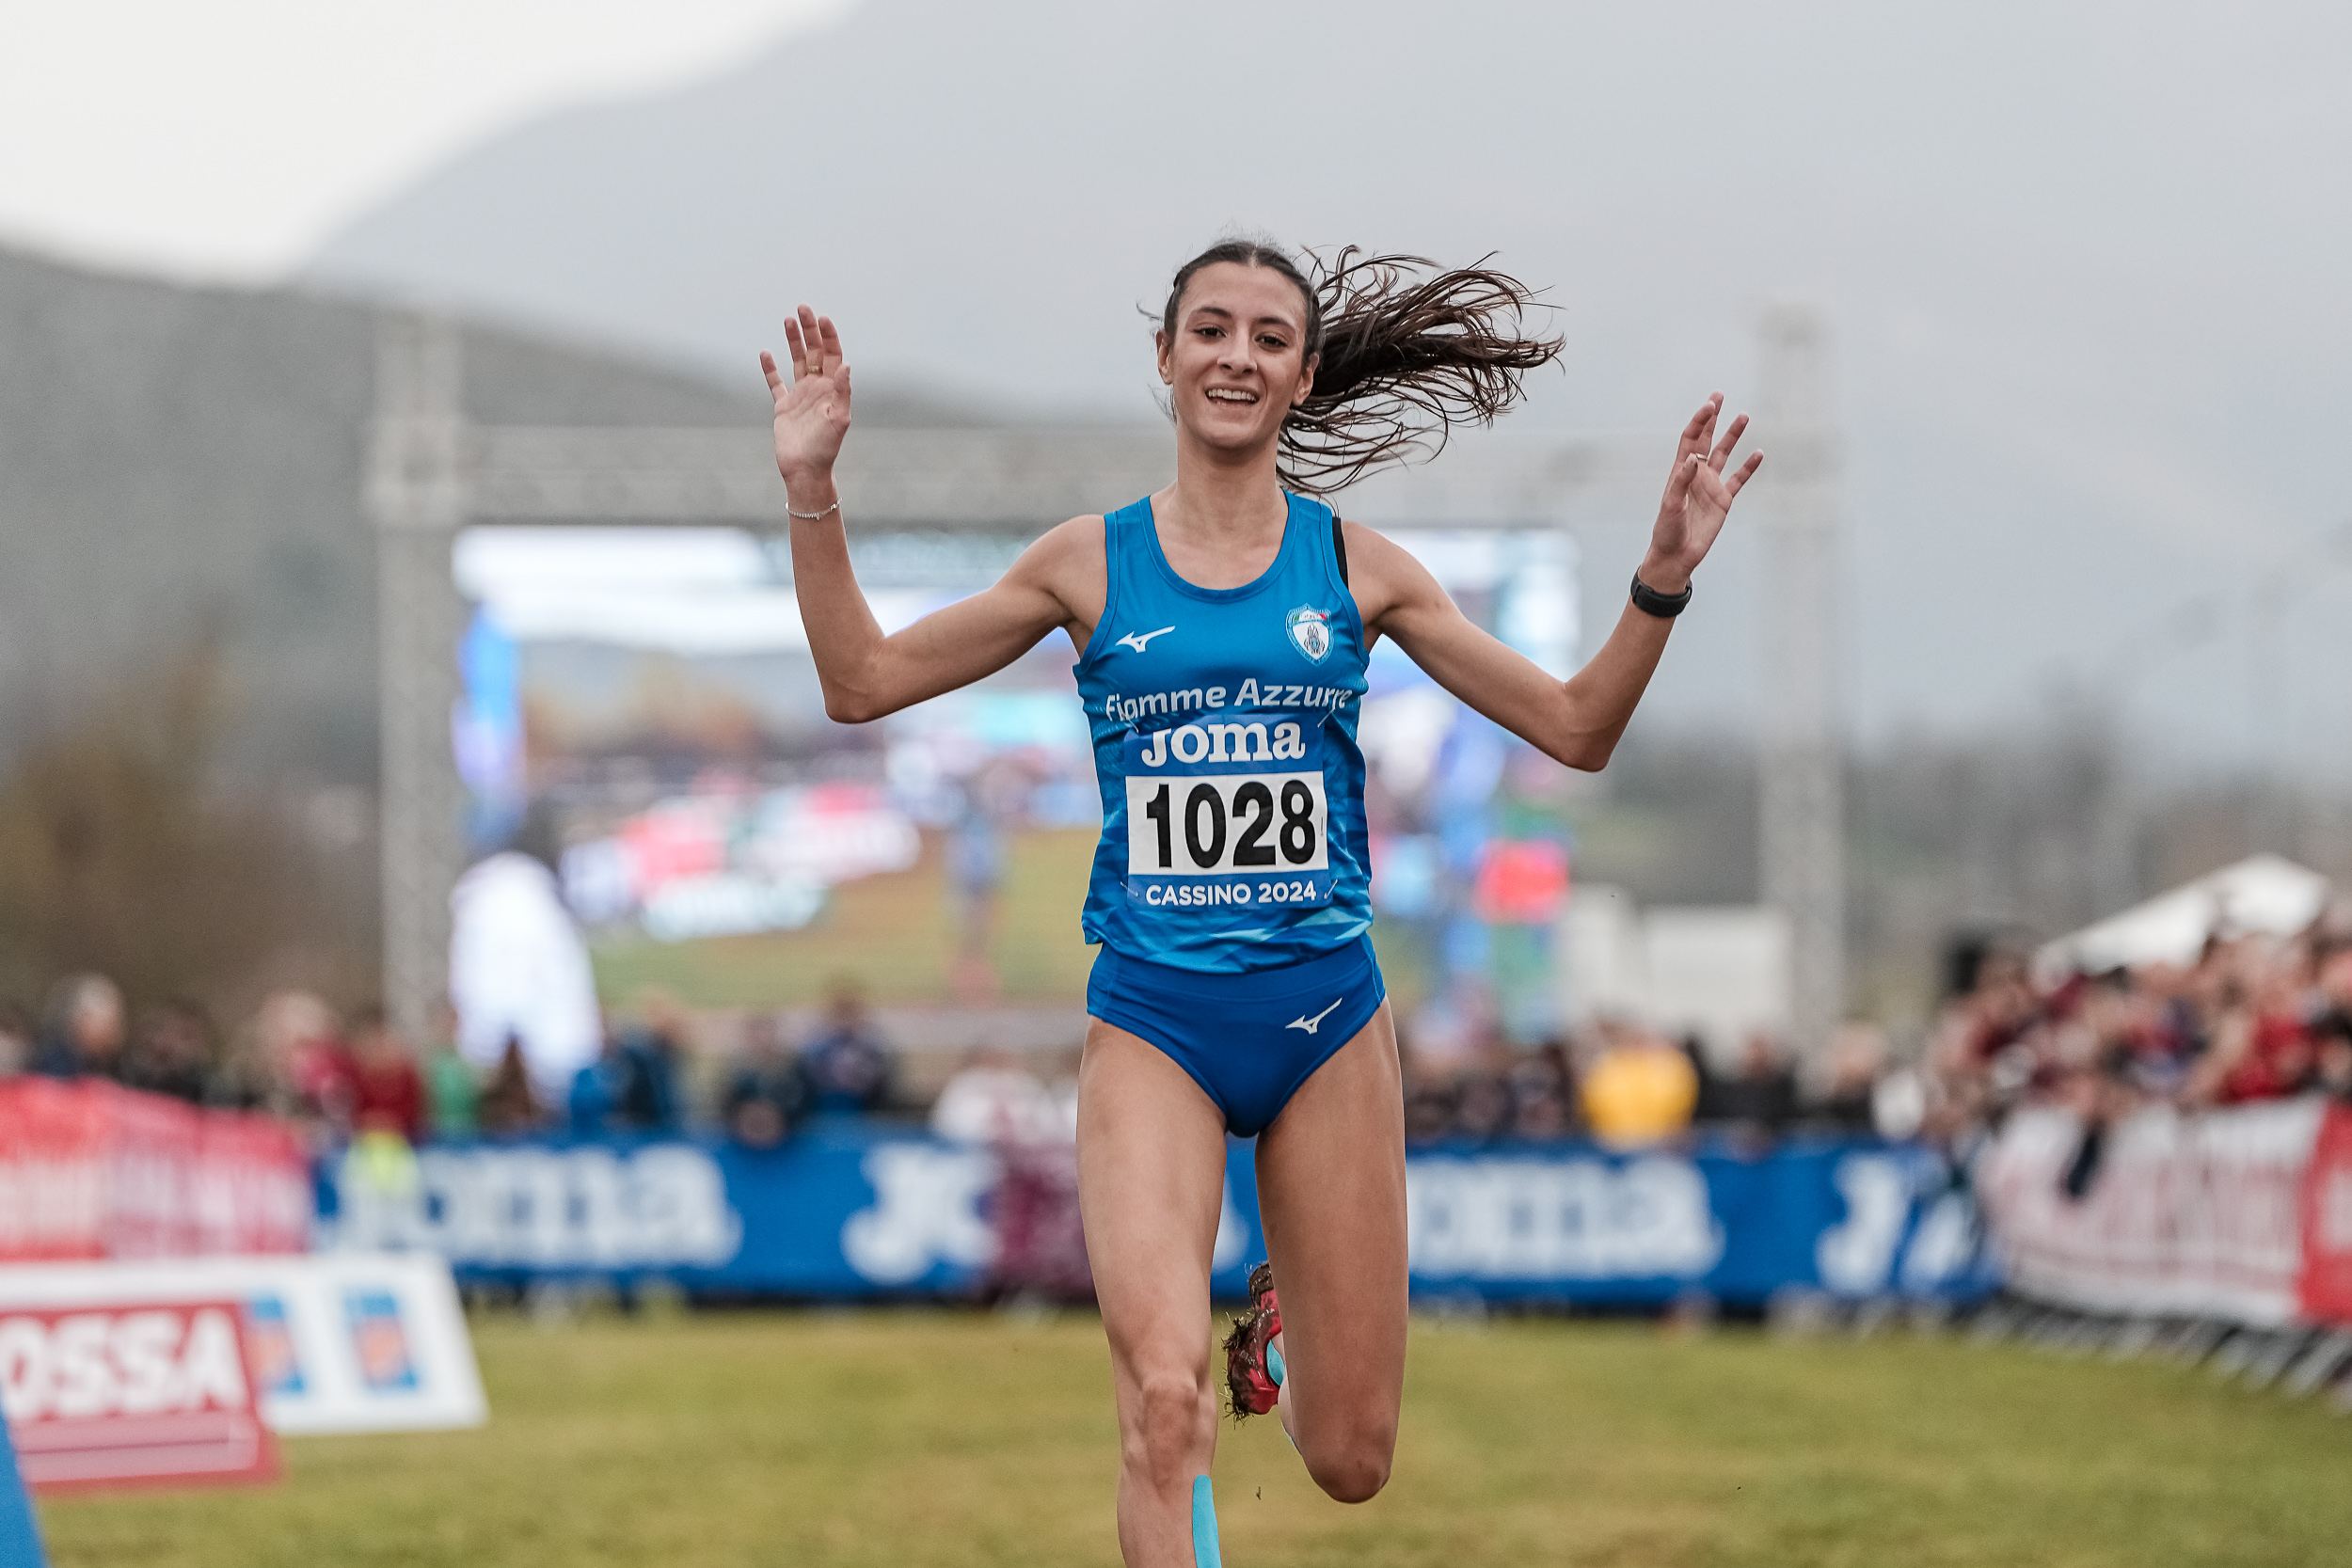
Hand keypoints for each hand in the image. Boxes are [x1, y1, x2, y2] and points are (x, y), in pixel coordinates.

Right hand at [759, 304, 851, 488]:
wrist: (805, 470)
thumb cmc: (826, 448)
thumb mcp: (839, 419)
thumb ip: (843, 391)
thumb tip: (847, 365)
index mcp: (834, 389)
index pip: (833, 355)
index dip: (828, 336)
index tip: (821, 318)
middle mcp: (818, 388)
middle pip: (815, 352)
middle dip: (810, 330)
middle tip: (802, 308)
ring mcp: (800, 396)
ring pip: (797, 361)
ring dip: (793, 341)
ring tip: (788, 319)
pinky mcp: (784, 407)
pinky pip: (776, 383)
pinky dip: (770, 368)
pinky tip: (765, 352)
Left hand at [1641, 393, 1760, 593]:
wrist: (1677, 555)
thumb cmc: (1667, 531)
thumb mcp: (1671, 506)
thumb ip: (1681, 481)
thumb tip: (1693, 458)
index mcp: (1681, 472)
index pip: (1691, 439)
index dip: (1700, 421)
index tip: (1711, 405)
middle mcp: (1697, 474)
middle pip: (1706, 439)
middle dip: (1712, 418)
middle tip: (1720, 395)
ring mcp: (1711, 486)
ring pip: (1724, 454)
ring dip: (1733, 436)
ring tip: (1744, 416)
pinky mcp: (1723, 500)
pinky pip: (1739, 479)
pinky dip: (1748, 467)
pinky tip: (1758, 453)